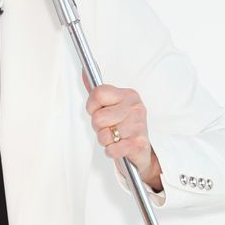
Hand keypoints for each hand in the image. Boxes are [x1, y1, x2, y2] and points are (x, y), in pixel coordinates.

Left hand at [80, 66, 162, 188]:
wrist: (141, 151)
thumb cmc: (124, 128)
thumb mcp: (112, 107)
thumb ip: (97, 93)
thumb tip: (83, 73)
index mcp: (128, 95)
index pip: (98, 93)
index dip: (92, 107)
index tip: (98, 111)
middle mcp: (135, 107)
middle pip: (98, 118)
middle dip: (98, 128)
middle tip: (109, 128)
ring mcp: (138, 125)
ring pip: (103, 136)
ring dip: (105, 141)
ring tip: (115, 138)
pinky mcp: (138, 144)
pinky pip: (112, 149)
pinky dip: (112, 152)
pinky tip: (119, 147)